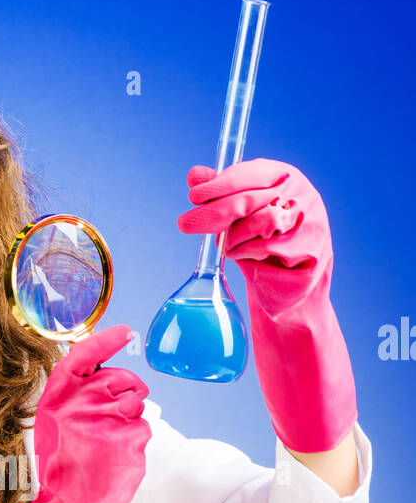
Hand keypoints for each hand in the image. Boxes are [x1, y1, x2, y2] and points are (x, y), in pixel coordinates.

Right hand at [34, 325, 150, 502]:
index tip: (125, 332)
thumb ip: (75, 397)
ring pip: (136, 404)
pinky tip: (116, 456)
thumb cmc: (62, 466)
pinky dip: (135, 442)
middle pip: (121, 378)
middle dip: (127, 393)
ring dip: (130, 420)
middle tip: (111, 420)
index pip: (84, 354)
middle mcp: (80, 402)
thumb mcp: (54, 424)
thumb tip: (103, 374)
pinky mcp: (128, 438)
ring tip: (107, 443)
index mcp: (57, 397)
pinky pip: (144, 428)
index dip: (106, 340)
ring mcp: (105, 419)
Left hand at [177, 160, 355, 452]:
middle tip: (188, 225)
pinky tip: (249, 269)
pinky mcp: (312, 266)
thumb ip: (220, 203)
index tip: (192, 196)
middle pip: (255, 190)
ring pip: (260, 221)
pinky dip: (251, 260)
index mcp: (291, 189)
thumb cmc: (265, 281)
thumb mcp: (238, 237)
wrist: (295, 333)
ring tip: (233, 257)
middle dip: (217, 208)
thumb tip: (194, 172)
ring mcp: (315, 235)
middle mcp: (308, 205)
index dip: (222, 181)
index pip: (255, 169)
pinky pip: (269, 252)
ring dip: (235, 239)